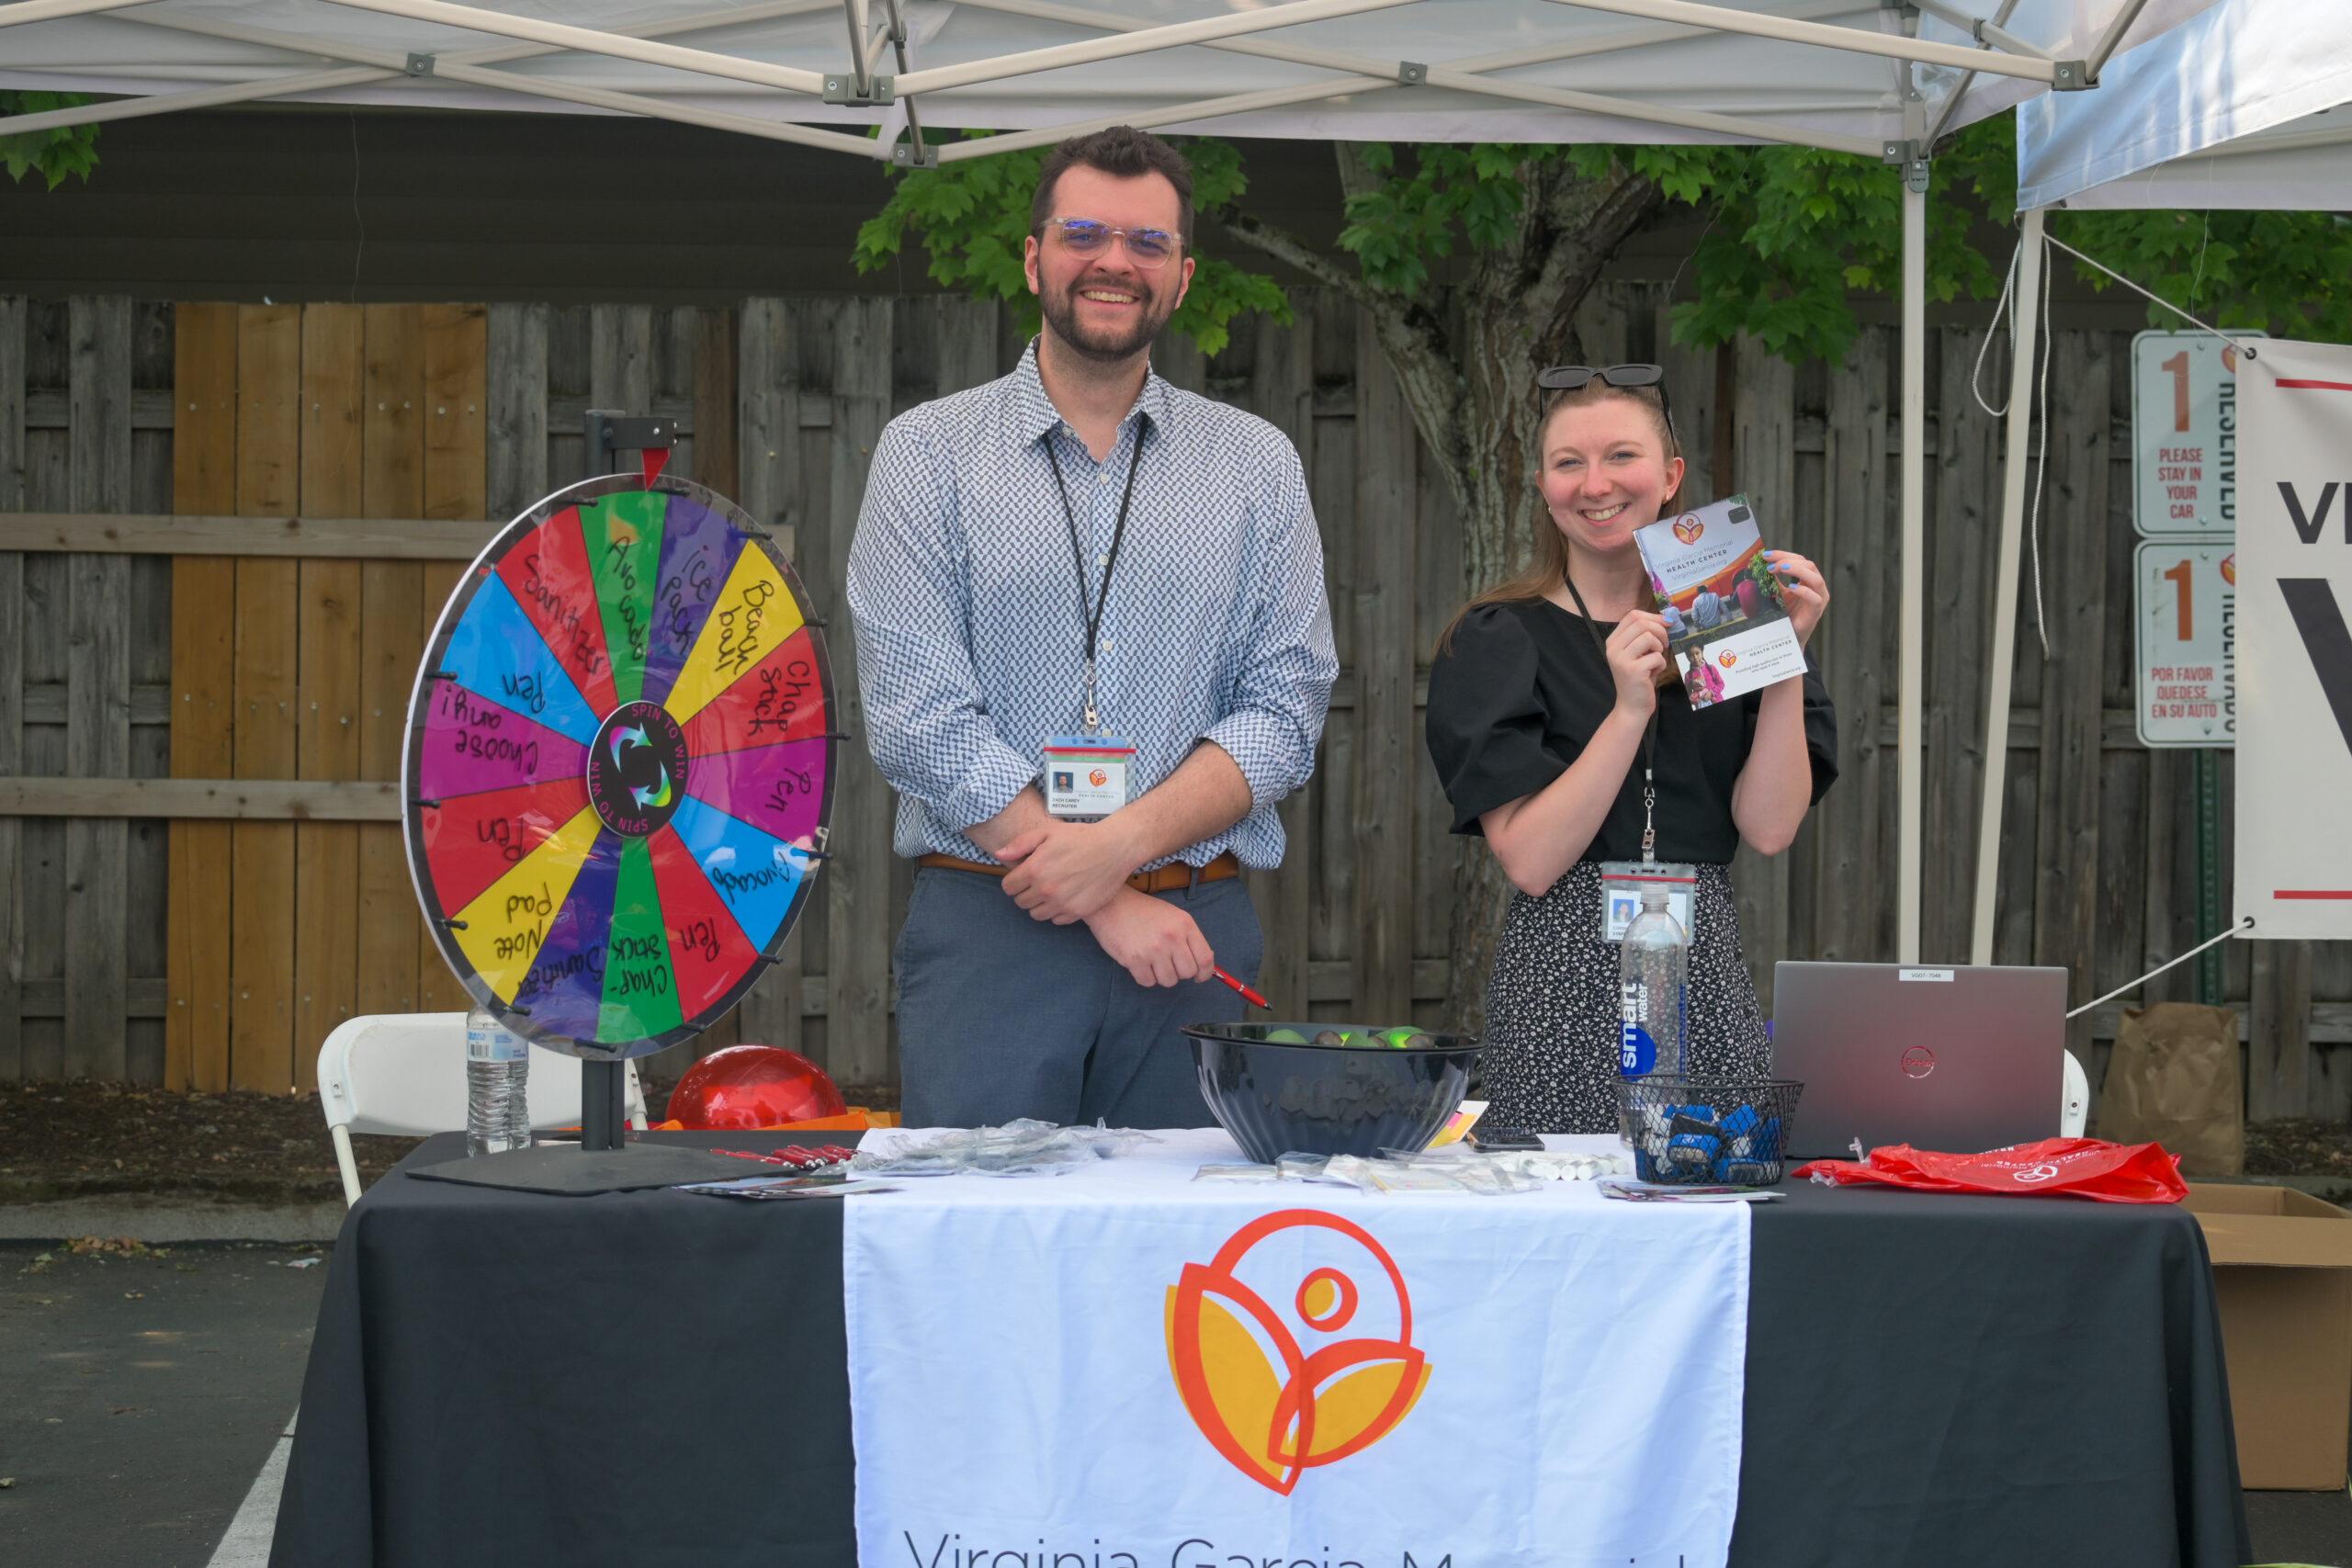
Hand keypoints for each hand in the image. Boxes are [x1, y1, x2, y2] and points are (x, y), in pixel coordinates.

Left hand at [997, 817, 1139, 924]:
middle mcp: (1046, 890)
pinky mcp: (1078, 912)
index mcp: (1034, 869)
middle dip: (1025, 892)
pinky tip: (1064, 897)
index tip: (1022, 875)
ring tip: (1050, 890)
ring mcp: (1062, 903)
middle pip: (1021, 902)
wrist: (1114, 848)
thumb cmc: (1080, 837)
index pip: (1008, 887)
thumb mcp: (1047, 832)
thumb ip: (1020, 844)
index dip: (1013, 880)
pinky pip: (1057, 920)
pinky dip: (1057, 911)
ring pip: (1037, 914)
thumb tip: (999, 855)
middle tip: (1038, 881)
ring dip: (1039, 904)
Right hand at [1083, 888, 1214, 987]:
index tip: (1199, 977)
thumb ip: (1188, 938)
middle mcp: (1172, 938)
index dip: (1205, 973)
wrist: (1112, 904)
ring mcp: (1153, 950)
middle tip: (1168, 963)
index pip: (1205, 959)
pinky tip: (1140, 963)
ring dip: (1161, 976)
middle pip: (1187, 973)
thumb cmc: (1144, 911)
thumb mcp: (1173, 916)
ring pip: (1169, 981)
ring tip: (1152, 961)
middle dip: (1179, 972)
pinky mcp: (1134, 960)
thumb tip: (1202, 966)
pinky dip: (1145, 977)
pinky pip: (1148, 982)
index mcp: (1185, 925)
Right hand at [1606, 610, 1669, 716]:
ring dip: (1660, 648)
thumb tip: (1668, 618)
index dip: (1653, 617)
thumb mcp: (1638, 652)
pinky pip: (1656, 656)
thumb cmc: (1639, 677)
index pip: (1632, 615)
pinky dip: (1660, 664)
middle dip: (1660, 631)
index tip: (1666, 624)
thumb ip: (1645, 635)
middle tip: (1664, 644)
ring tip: (1655, 660)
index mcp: (1613, 641)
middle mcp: (1613, 648)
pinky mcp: (1633, 670)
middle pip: (1641, 623)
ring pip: (1649, 637)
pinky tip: (1653, 673)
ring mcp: (1621, 659)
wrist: (1631, 706)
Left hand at [1763, 550, 1829, 645]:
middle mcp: (1817, 587)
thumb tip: (1760, 566)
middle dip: (1788, 561)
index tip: (1766, 555)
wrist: (1787, 635)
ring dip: (1798, 571)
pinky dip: (1803, 591)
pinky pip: (1814, 599)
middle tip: (1770, 564)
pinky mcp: (1816, 611)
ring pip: (1816, 579)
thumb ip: (1773, 580)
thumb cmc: (1785, 613)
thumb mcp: (1777, 592)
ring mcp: (1819, 599)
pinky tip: (1791, 588)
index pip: (1800, 560)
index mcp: (1809, 579)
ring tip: (1781, 568)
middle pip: (1809, 565)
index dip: (1783, 555)